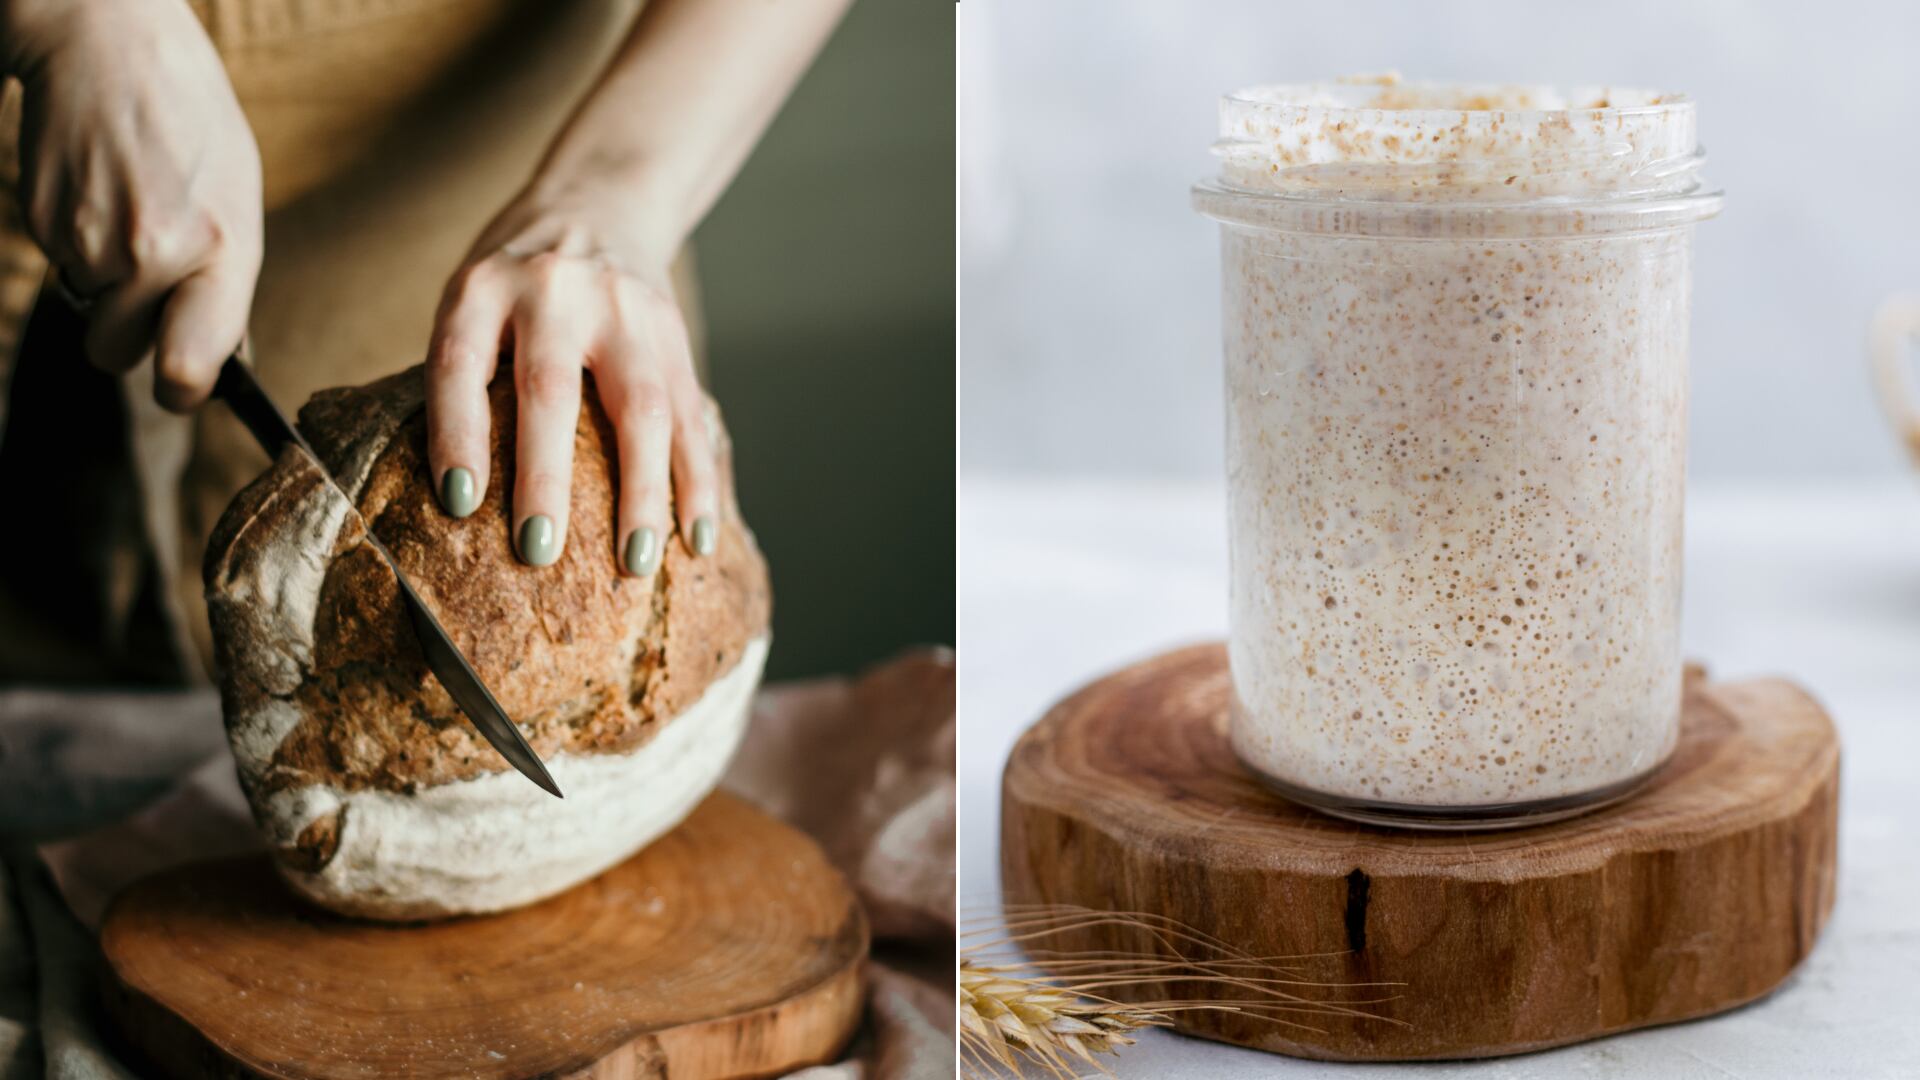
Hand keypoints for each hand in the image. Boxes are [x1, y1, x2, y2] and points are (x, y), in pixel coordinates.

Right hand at [4, 0, 262, 410]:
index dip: (183, 391)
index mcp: (218, 251)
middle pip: (118, 356)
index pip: (188, 368)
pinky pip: (63, 269)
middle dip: (132, 338)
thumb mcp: (236, 200)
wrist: (108, 46)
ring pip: (89, 312)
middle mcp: (149, 255)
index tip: (184, 385)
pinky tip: (102, 195)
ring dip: (106, 286)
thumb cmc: (191, 122)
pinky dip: (80, 248)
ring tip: (133, 217)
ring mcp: (87, 242)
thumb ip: (226, 280)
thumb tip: (212, 352)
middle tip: (152, 293)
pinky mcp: (41, 223)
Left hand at [426, 174, 718, 574]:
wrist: (599, 202)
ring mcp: (625, 310)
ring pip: (641, 407)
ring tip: (636, 563)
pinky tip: (696, 537)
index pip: (461, 363)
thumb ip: (471, 371)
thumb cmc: (516, 277)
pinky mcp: (673, 334)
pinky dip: (697, 481)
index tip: (457, 503)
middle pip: (551, 390)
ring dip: (642, 494)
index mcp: (484, 286)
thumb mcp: (474, 297)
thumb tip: (462, 502)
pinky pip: (690, 415)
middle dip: (546, 478)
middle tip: (539, 551)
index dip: (456, 433)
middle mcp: (555, 291)